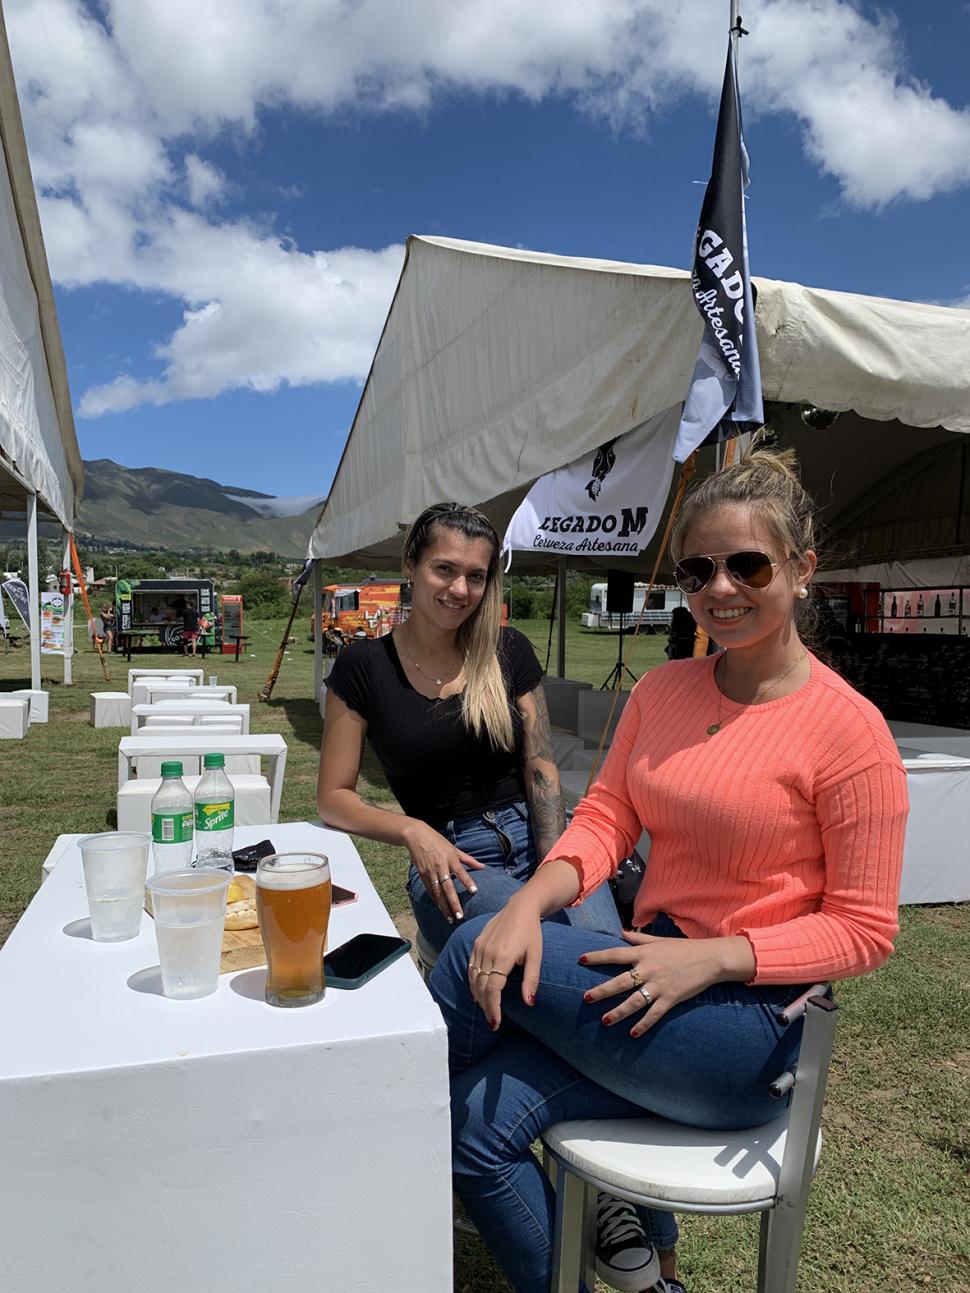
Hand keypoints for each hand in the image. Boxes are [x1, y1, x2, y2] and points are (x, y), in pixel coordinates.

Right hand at [403, 821, 485, 922]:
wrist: (416, 836)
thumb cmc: (438, 841)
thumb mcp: (454, 849)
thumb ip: (469, 860)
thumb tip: (483, 867)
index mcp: (450, 858)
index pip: (461, 872)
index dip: (467, 882)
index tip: (474, 892)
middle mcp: (440, 866)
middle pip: (448, 888)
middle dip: (454, 903)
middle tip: (460, 916)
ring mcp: (430, 872)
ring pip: (438, 893)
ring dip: (444, 907)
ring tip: (450, 918)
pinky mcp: (422, 875)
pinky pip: (430, 890)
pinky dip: (436, 900)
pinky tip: (441, 909)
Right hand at [465, 899, 543, 1029]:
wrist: (521, 906)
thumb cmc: (531, 932)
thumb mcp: (536, 956)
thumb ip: (531, 980)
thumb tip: (529, 1003)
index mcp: (503, 957)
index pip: (492, 990)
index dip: (493, 1008)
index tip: (496, 1023)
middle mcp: (488, 952)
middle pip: (481, 987)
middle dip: (486, 1007)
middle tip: (492, 1021)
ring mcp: (480, 947)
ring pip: (473, 978)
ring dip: (478, 997)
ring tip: (487, 1010)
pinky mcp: (477, 943)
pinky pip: (471, 967)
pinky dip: (473, 982)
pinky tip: (478, 992)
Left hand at [579, 932, 754, 1036]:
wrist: (711, 959)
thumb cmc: (683, 949)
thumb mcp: (659, 940)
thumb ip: (638, 939)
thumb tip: (621, 933)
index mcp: (644, 953)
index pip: (615, 954)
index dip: (598, 957)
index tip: (581, 960)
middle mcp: (649, 969)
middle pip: (620, 982)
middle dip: (602, 991)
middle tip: (585, 998)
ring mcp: (660, 985)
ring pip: (634, 1001)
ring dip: (618, 1012)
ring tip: (604, 1021)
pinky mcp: (671, 998)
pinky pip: (654, 1014)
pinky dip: (643, 1025)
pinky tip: (632, 1034)